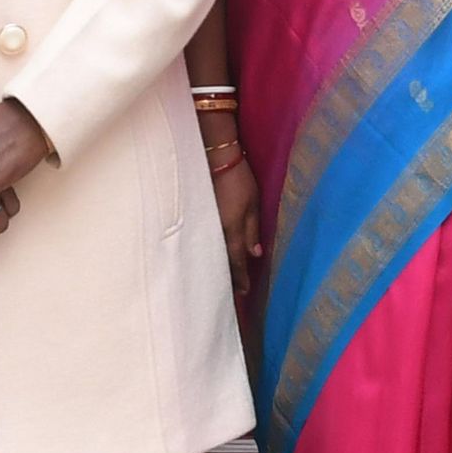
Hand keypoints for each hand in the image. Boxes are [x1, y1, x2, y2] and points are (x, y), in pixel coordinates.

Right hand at [210, 154, 262, 296]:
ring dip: (215, 266)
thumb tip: (255, 254)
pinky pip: (202, 240)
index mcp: (230, 229)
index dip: (240, 277)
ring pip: (209, 252)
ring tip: (219, 281)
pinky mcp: (195, 215)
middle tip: (229, 295)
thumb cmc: (238, 179)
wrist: (214, 157)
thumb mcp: (253, 203)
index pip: (236, 260)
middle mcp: (214, 231)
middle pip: (219, 260)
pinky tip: (208, 257)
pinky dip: (207, 251)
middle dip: (225, 278)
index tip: (244, 292)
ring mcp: (202, 224)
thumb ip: (252, 230)